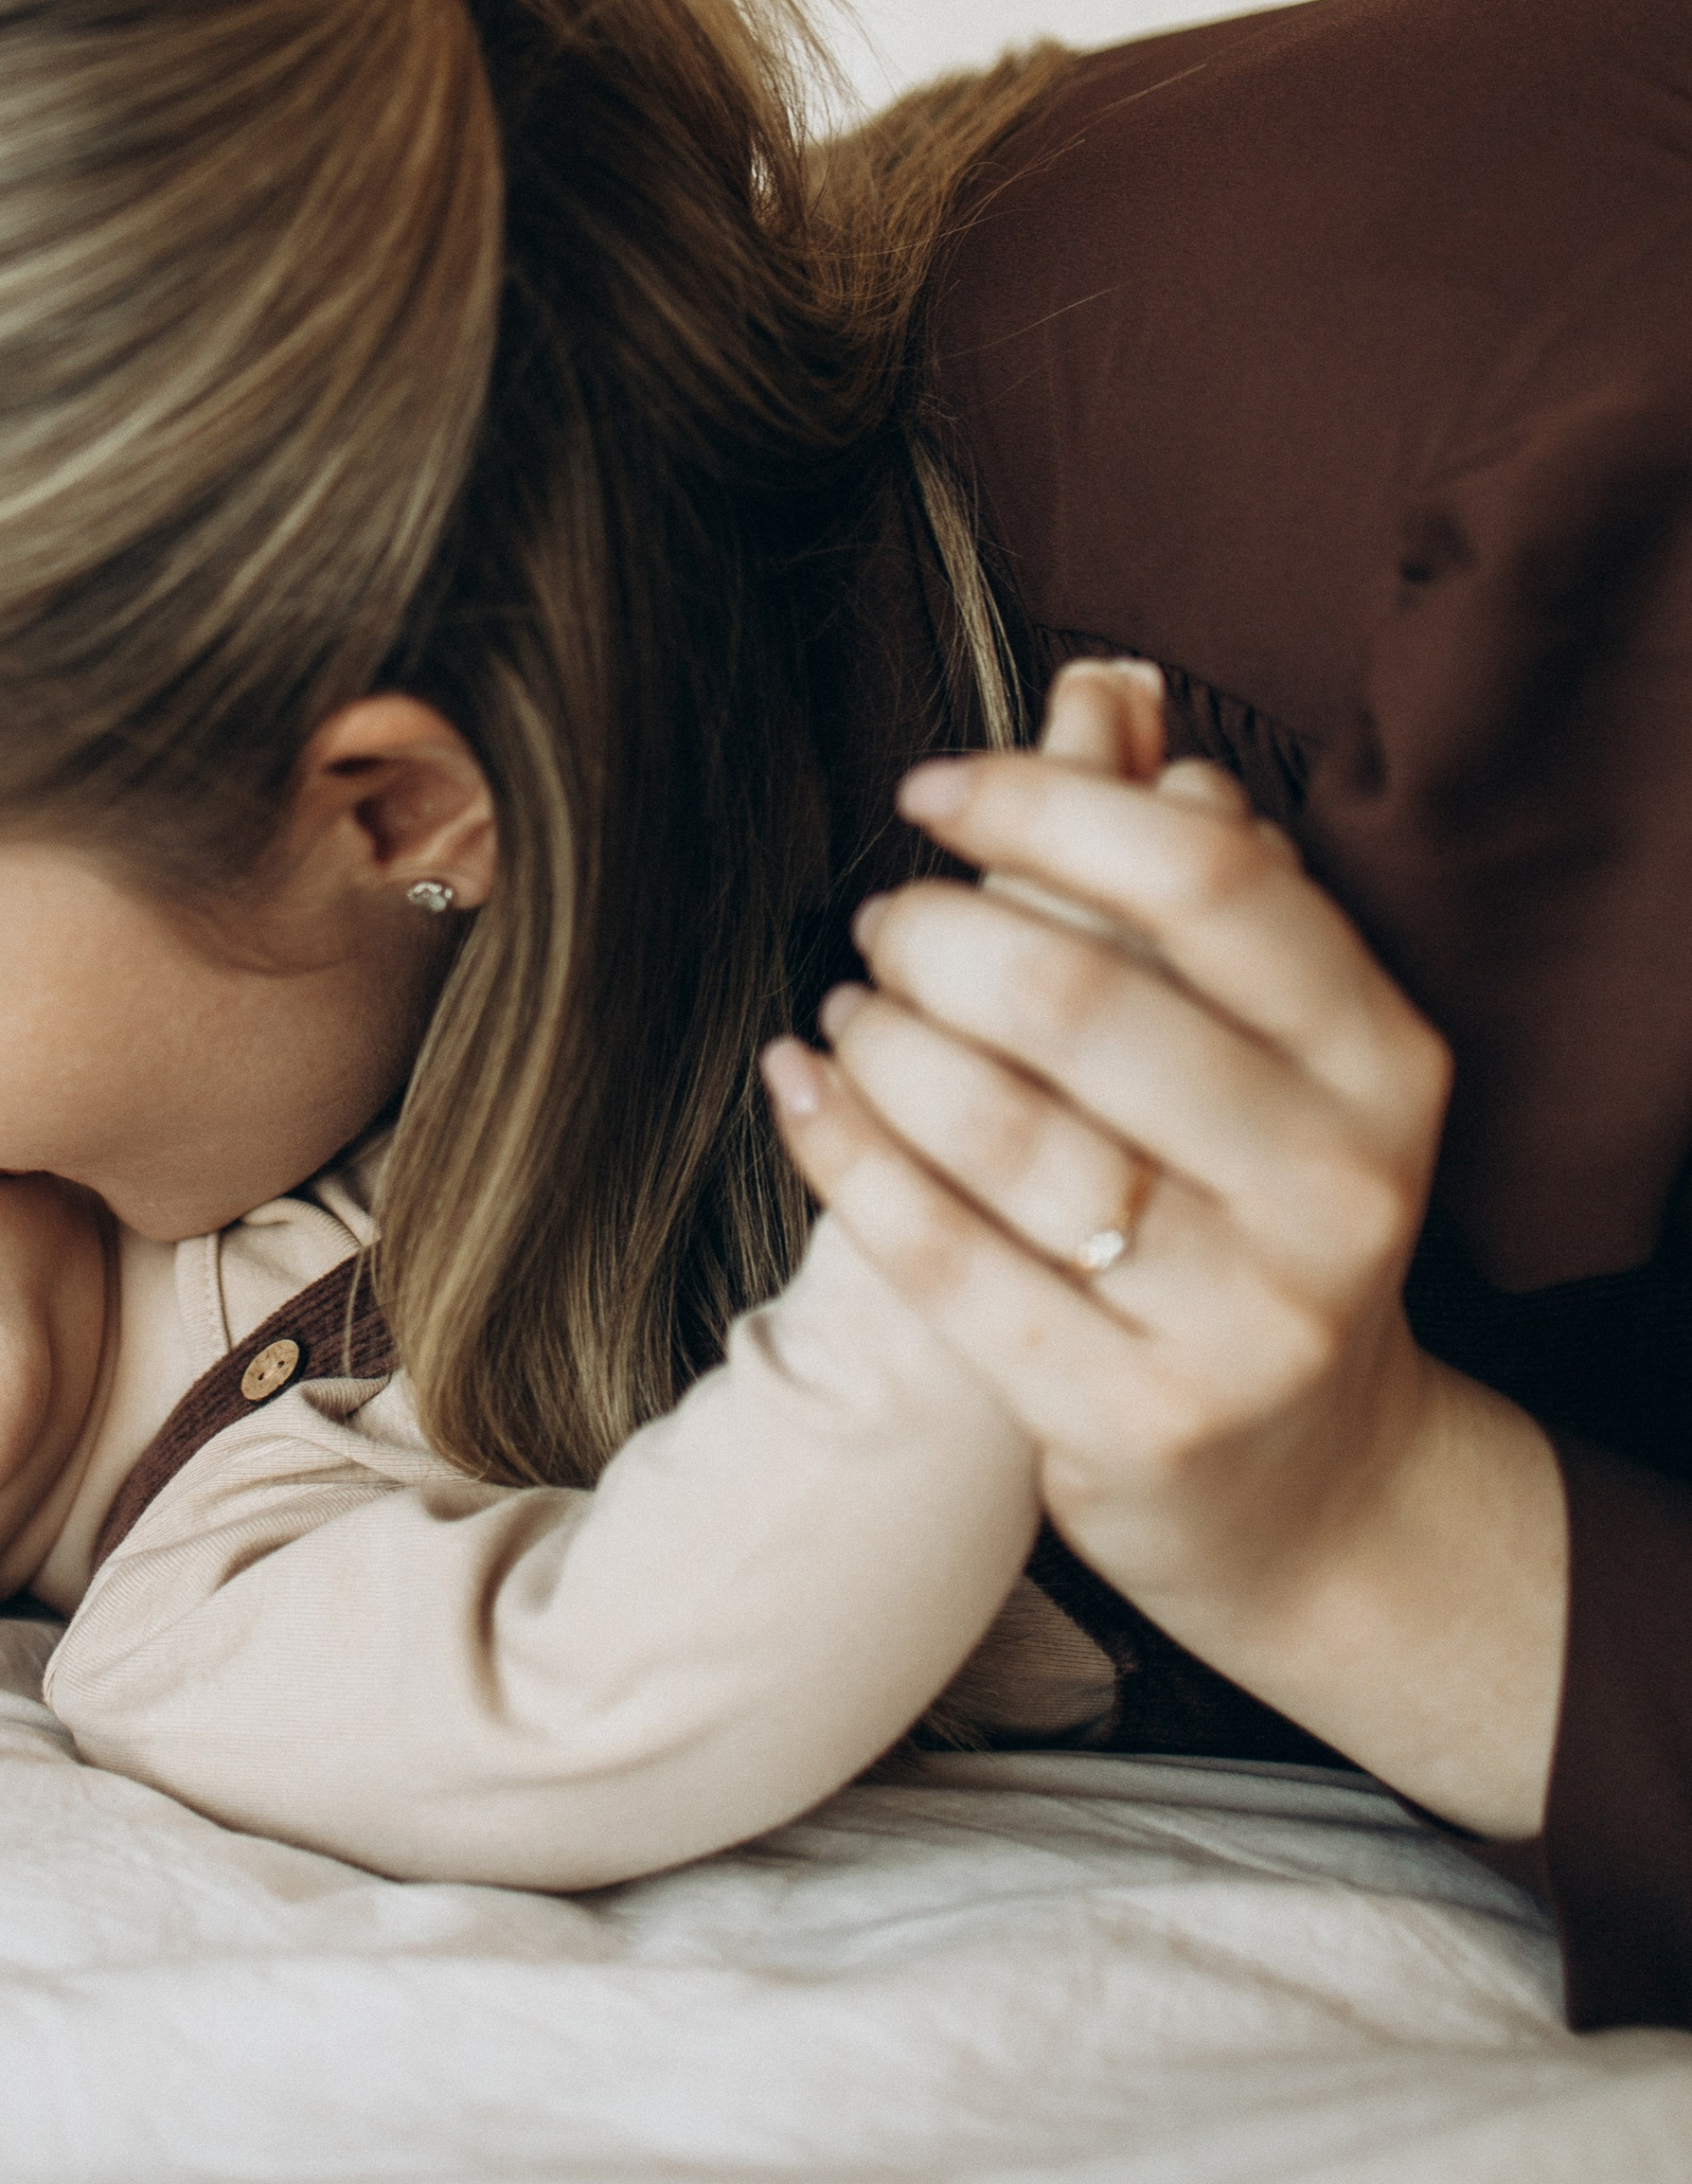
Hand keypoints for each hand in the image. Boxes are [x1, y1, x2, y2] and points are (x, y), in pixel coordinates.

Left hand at [764, 665, 1566, 1833]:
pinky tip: (801, 1092)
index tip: (932, 788)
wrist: (1311, 1491)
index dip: (1045, 808)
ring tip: (844, 1008)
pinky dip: (848, 1158)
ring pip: (1001, 1133)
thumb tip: (1102, 692)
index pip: (1204, 879)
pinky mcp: (1135, 1421)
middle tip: (882, 920)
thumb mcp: (1273, 1044)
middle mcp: (1336, 1185)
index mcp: (1380, 1058)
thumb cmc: (1257, 1210)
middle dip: (938, 934)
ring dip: (884, 1043)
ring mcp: (1244, 1318)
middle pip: (1079, 1000)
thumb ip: (1193, 871)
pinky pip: (945, 1263)